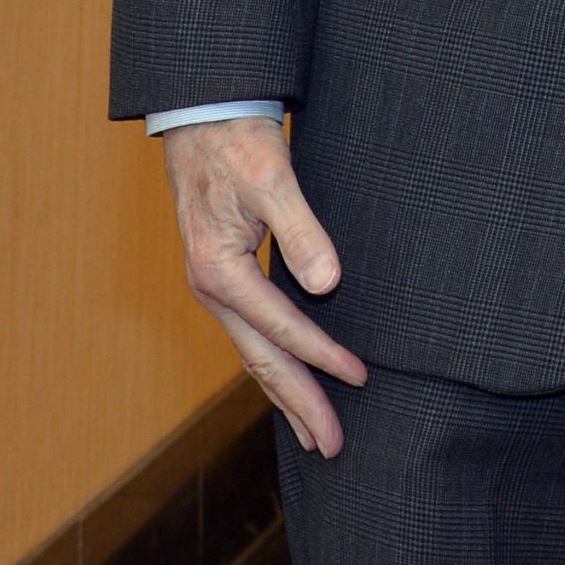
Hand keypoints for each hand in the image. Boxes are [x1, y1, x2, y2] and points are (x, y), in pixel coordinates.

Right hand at [163, 115, 366, 455]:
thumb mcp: (273, 178)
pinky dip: (275, 365)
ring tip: (315, 433)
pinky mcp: (227, 279)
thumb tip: (328, 282)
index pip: (283, 328)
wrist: (203, 118)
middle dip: (299, 403)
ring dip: (286, 394)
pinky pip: (253, 336)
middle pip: (263, 360)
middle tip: (334, 446)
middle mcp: (215, 292)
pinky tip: (292, 379)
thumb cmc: (238, 143)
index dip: (323, 356)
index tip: (360, 378)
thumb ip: (301, 230)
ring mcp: (217, 290)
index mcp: (221, 272)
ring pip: (255, 355)